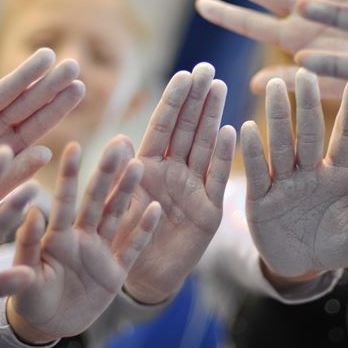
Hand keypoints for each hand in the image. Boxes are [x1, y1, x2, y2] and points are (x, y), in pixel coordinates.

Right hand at [0, 39, 84, 203]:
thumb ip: (17, 173)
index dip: (59, 106)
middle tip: (73, 63)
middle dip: (49, 85)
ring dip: (23, 74)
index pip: (39, 124)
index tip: (80, 87)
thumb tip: (48, 152)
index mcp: (9, 147)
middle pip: (26, 104)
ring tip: (47, 54)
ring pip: (0, 92)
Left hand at [7, 139, 160, 342]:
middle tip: (117, 144)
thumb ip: (28, 244)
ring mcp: (101, 253)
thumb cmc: (29, 298)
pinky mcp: (116, 273)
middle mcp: (81, 237)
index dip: (69, 175)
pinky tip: (156, 208)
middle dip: (106, 174)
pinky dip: (144, 230)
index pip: (64, 201)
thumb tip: (33, 210)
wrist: (48, 325)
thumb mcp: (24, 274)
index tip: (73, 145)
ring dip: (128, 193)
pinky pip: (132, 249)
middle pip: (96, 201)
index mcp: (57, 237)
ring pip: (117, 217)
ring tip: (140, 165)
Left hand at [120, 63, 236, 303]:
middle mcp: (173, 171)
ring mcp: (193, 188)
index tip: (184, 73)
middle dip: (197, 99)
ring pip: (204, 146)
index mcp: (147, 166)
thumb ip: (118, 173)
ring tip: (220, 87)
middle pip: (187, 129)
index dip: (173, 100)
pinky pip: (217, 178)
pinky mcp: (208, 210)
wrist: (141, 278)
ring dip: (212, 117)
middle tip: (207, 69)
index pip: (162, 126)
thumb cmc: (122, 240)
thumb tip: (118, 138)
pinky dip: (224, 156)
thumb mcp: (115, 205)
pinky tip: (231, 130)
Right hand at [243, 70, 347, 276]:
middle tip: (305, 70)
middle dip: (307, 101)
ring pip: (281, 143)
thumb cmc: (339, 247)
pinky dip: (253, 152)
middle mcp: (311, 170)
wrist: (303, 269)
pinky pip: (258, 172)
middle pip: (309, 131)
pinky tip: (246, 128)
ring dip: (278, 116)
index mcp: (341, 174)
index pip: (346, 134)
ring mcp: (285, 181)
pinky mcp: (261, 198)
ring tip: (274, 87)